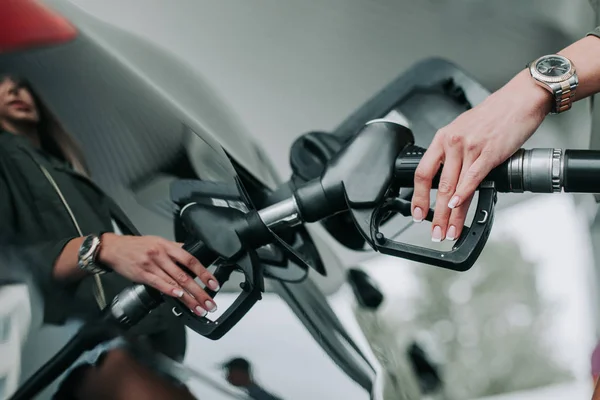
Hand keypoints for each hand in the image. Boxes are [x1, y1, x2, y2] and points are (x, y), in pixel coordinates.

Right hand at [97, 233, 219, 315]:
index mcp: (168, 247)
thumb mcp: (159, 241)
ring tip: (198, 308)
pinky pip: (158, 283)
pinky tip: (179, 297)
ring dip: (188, 298)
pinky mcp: (142, 274)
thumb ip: (176, 248)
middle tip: (209, 303)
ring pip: (174, 282)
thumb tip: (192, 254)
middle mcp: (161, 255)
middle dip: (200, 292)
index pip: (191, 260)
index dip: (204, 273)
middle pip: (185, 275)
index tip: (213, 284)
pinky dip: (170, 290)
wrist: (114, 248)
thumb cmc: (137, 246)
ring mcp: (152, 265)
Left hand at [411, 71, 551, 241]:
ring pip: (454, 188)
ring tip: (449, 231)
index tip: (418, 213)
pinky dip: (464, 195)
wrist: (518, 100)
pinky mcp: (488, 153)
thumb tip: (447, 177)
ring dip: (451, 214)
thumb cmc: (493, 115)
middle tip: (435, 232)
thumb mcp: (462, 130)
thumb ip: (453, 152)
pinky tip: (459, 208)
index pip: (422, 172)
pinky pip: (472, 178)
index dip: (418, 196)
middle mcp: (452, 143)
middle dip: (436, 214)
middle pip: (438, 186)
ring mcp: (469, 148)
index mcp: (442, 138)